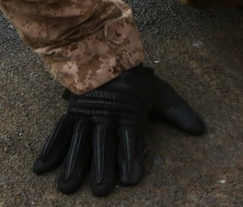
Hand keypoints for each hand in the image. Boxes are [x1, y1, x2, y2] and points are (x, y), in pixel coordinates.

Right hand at [32, 65, 204, 196]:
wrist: (109, 54)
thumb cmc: (138, 81)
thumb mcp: (161, 93)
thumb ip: (179, 113)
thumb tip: (201, 130)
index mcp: (129, 113)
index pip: (130, 138)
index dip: (130, 158)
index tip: (132, 179)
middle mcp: (106, 116)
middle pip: (103, 144)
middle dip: (102, 167)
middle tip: (100, 190)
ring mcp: (86, 115)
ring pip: (79, 141)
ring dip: (73, 164)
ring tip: (67, 187)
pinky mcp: (71, 114)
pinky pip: (58, 132)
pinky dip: (49, 149)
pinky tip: (41, 169)